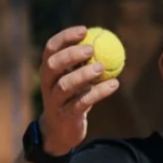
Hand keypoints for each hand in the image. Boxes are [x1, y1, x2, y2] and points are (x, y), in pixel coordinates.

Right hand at [38, 26, 119, 155]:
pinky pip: (82, 103)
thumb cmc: (71, 98)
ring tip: (101, 67)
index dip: (65, 37)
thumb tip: (104, 40)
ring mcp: (54, 101)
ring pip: (65, 85)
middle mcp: (47, 84)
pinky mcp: (65, 116)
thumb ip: (83, 63)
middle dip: (70, 55)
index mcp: (48, 70)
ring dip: (83, 74)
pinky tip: (114, 85)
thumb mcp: (74, 78)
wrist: (61, 131)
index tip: (85, 30)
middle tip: (91, 49)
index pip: (51, 48)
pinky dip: (98, 93)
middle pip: (53, 65)